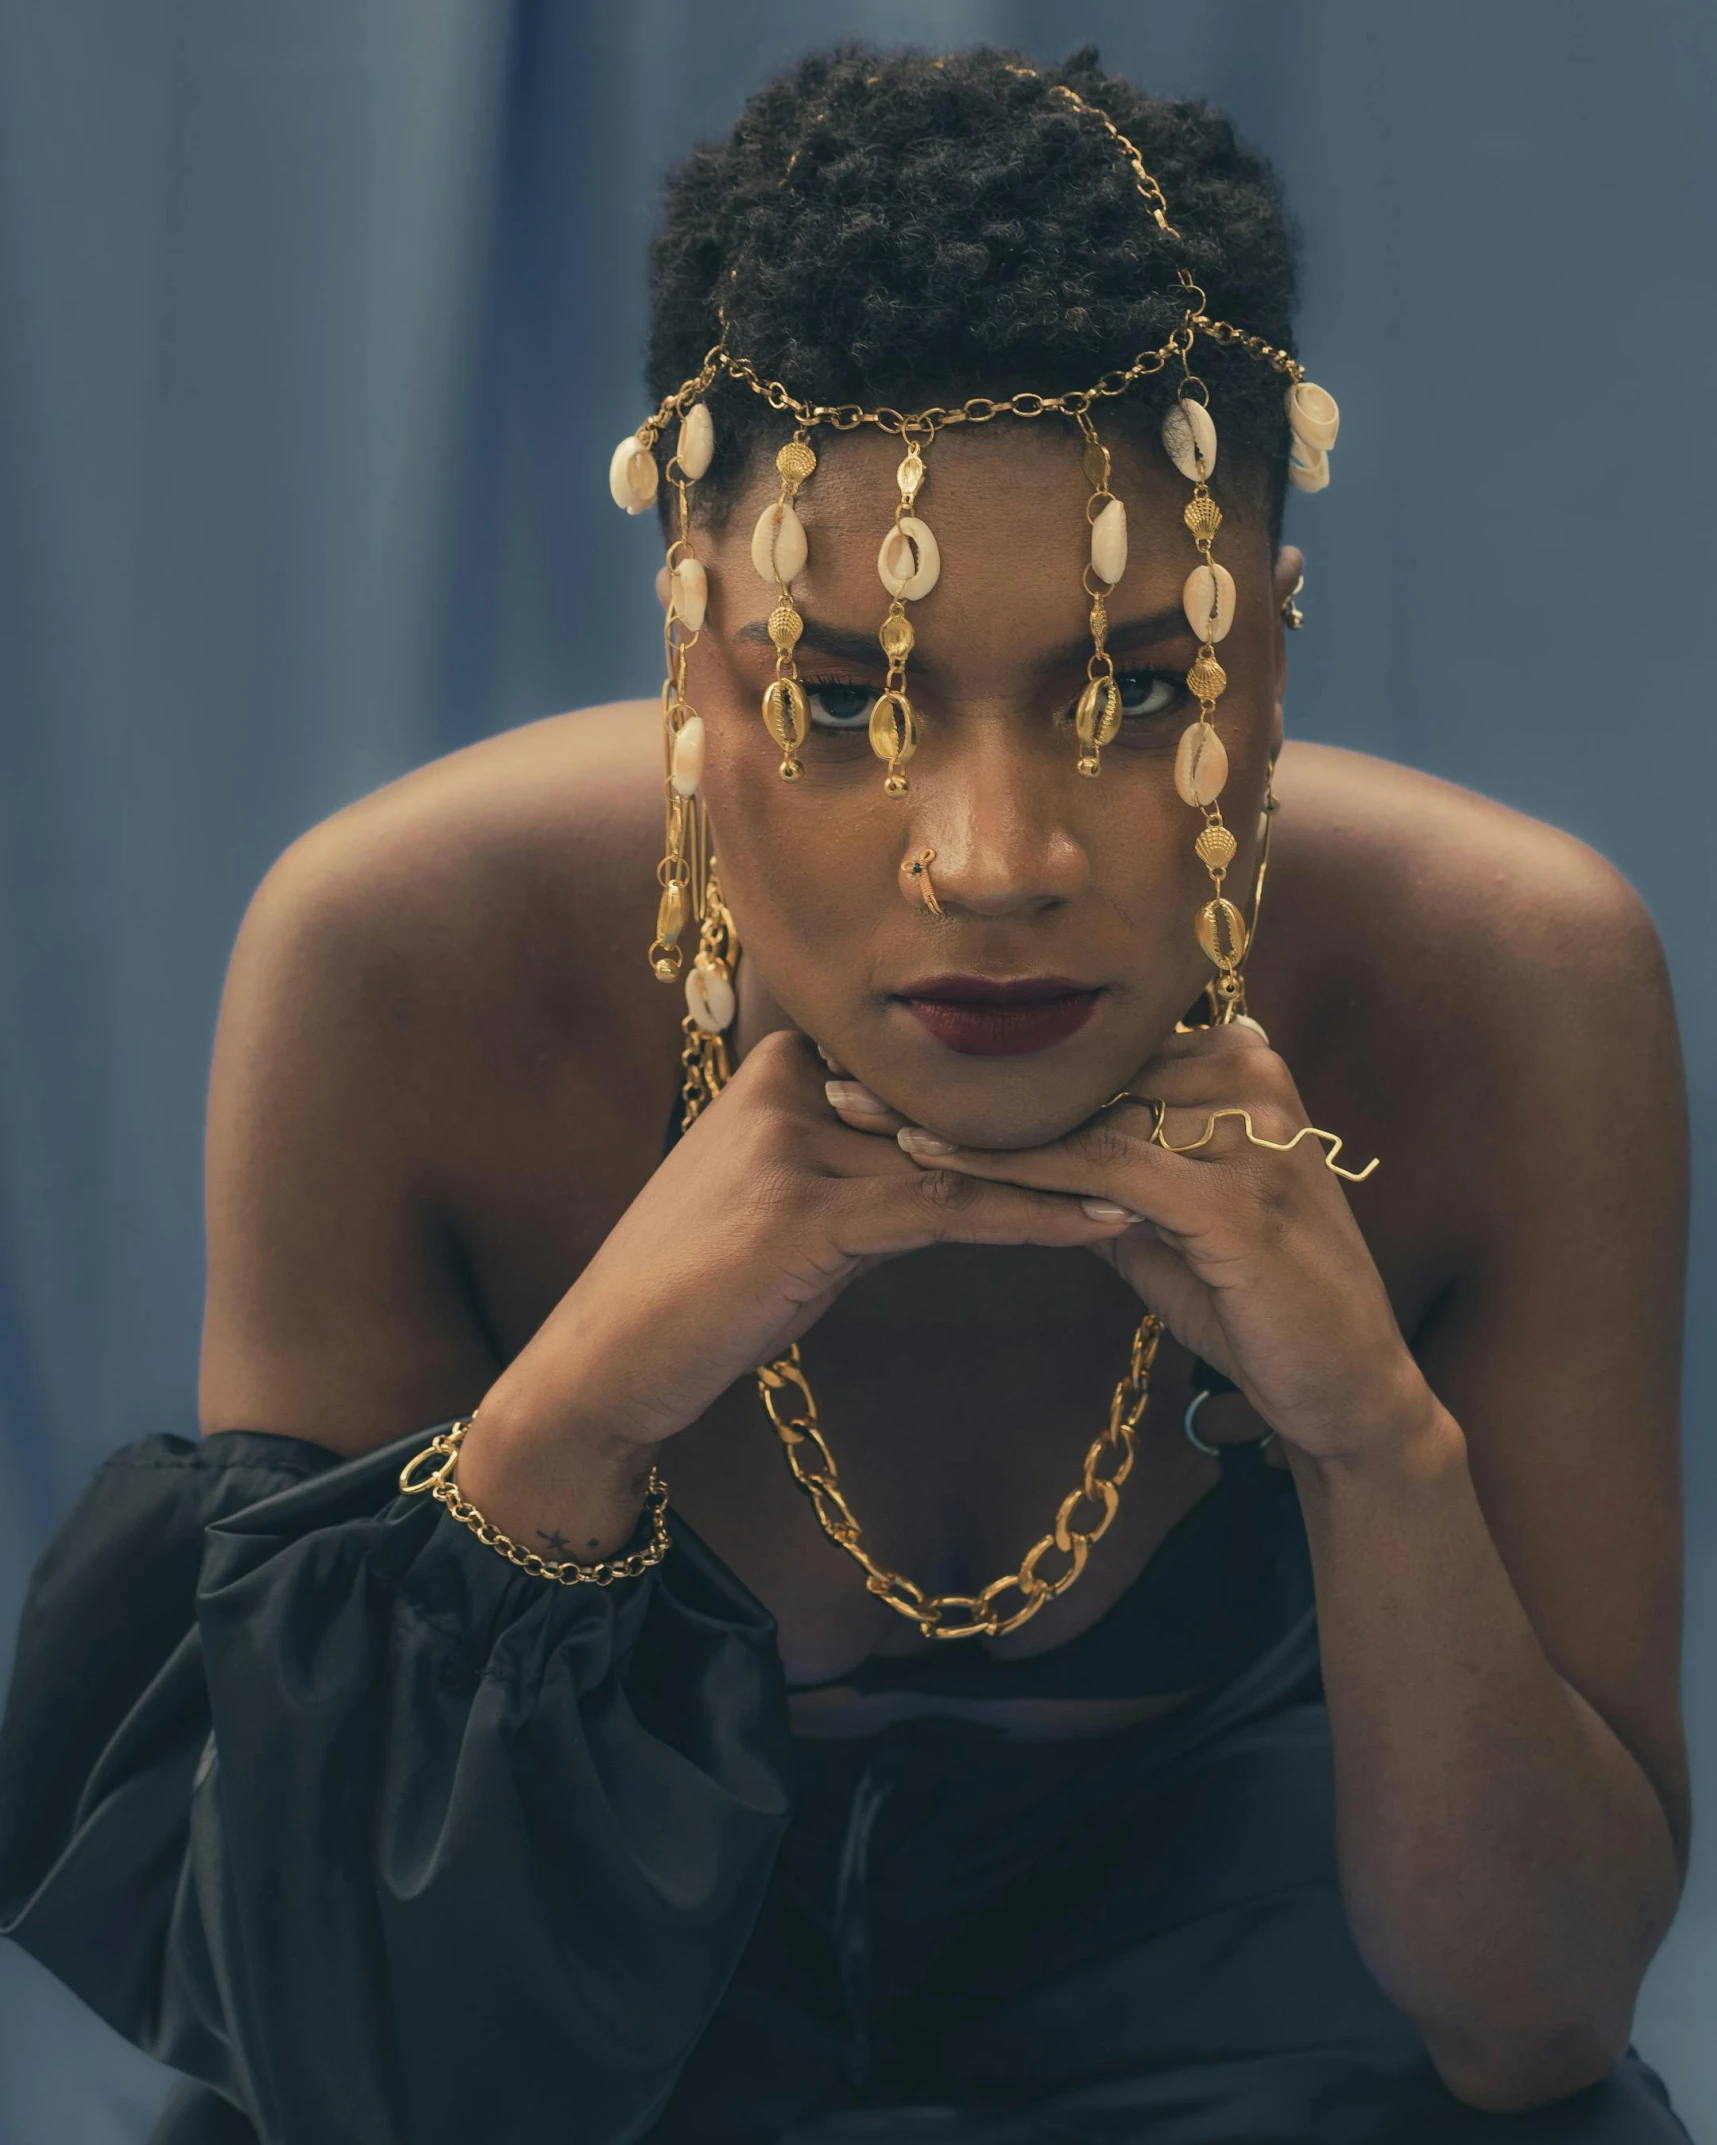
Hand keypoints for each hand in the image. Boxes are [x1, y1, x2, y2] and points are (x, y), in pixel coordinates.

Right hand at [464, 1029, 1134, 1547]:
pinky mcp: (803, 1213)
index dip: (1040, 1082)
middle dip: (1074, 1112)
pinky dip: (1036, 1216)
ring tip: (1175, 1170)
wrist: (605, 1360)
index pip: (940, 1066)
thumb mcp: (794, 1205)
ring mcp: (792, 1140)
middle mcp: (790, 1081)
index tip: (1142, 1086)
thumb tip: (962, 1162)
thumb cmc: (700, 1292)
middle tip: (1184, 1115)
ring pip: (966, 1149)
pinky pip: (946, 1208)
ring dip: (1078, 1164)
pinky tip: (1110, 1225)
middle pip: (961, 1095)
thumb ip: (870, 1165)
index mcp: (789, 1064)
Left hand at [831, 1021, 1432, 1464]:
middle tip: (836, 1070)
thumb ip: (1097, 1162)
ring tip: (856, 1114)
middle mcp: (1249, 1075)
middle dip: (953, 1075)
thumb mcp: (1161, 1216)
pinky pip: (1095, 1170)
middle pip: (1074, 1067)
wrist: (1345, 1388)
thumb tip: (1005, 1135)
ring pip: (1074, 1112)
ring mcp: (1248, 1133)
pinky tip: (927, 1168)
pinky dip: (1007, 1169)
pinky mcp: (1236, 1201)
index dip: (983, 1054)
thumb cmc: (1253, 1301)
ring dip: (957, 1116)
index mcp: (1237, 1060)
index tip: (881, 1052)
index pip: (1086, 1048)